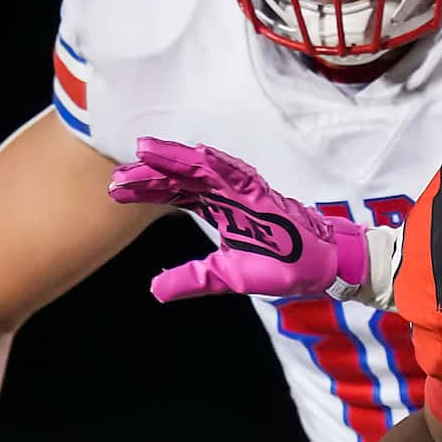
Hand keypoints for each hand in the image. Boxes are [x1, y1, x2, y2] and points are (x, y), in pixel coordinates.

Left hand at [107, 139, 371, 303]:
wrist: (326, 267)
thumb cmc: (285, 267)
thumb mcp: (230, 277)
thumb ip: (195, 279)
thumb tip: (154, 290)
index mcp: (220, 211)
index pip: (177, 195)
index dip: (148, 190)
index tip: (116, 189)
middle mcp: (229, 197)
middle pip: (184, 178)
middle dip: (152, 173)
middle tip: (119, 172)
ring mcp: (247, 193)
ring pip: (206, 170)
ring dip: (177, 159)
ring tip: (146, 150)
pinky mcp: (267, 196)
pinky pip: (242, 176)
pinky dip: (220, 164)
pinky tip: (197, 155)